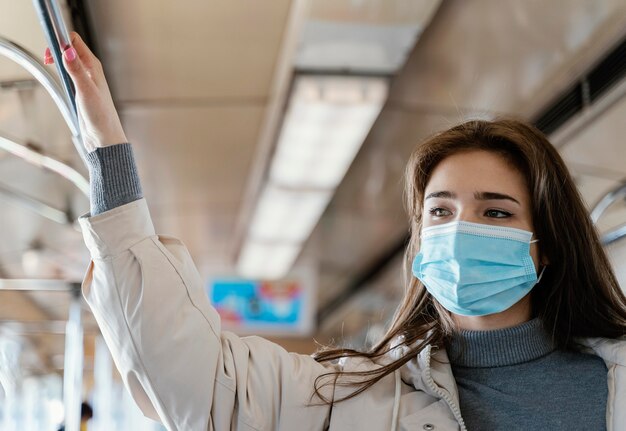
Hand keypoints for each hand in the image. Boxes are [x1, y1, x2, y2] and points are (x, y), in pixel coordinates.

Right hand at [45, 32, 127, 151]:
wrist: (104, 136)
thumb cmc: (101, 116)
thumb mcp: (86, 91)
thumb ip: (76, 70)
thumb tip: (67, 51)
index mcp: (94, 66)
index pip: (75, 41)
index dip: (61, 41)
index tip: (51, 51)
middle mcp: (90, 70)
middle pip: (70, 48)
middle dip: (57, 48)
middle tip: (47, 59)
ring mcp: (85, 79)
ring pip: (68, 60)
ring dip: (58, 59)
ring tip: (49, 63)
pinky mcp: (80, 89)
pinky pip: (68, 72)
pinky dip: (60, 70)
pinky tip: (56, 75)